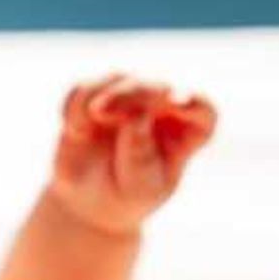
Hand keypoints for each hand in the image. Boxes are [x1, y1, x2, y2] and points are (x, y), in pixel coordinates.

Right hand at [49, 74, 216, 236]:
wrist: (91, 201)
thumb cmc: (125, 196)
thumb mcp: (139, 186)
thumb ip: (140, 154)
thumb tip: (136, 114)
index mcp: (187, 132)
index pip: (203, 110)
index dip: (194, 102)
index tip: (178, 101)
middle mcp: (163, 108)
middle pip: (157, 87)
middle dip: (131, 93)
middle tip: (101, 110)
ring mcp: (130, 98)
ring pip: (119, 79)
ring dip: (99, 93)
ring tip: (82, 125)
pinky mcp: (98, 95)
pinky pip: (86, 87)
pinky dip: (75, 104)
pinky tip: (74, 130)